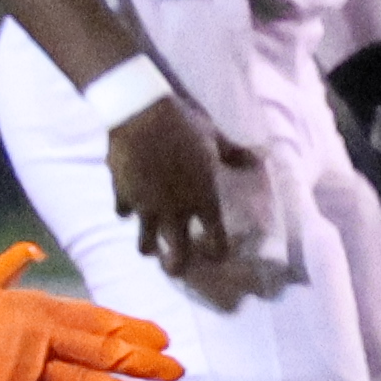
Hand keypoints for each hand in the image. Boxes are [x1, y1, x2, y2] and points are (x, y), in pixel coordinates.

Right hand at [0, 244, 180, 380]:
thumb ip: (12, 264)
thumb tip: (33, 250)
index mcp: (37, 308)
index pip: (98, 320)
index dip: (133, 329)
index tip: (162, 336)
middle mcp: (42, 340)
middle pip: (104, 352)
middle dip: (144, 361)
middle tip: (177, 370)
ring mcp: (29, 373)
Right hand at [105, 92, 286, 304]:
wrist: (141, 113)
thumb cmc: (184, 124)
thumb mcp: (213, 138)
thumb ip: (234, 155)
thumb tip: (258, 159)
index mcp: (203, 199)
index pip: (217, 241)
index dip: (218, 253)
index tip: (216, 254)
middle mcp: (175, 211)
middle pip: (177, 258)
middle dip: (177, 267)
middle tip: (177, 266)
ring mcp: (146, 207)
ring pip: (144, 245)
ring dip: (149, 246)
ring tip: (151, 245)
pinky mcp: (122, 195)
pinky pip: (122, 213)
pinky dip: (125, 211)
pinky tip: (128, 204)